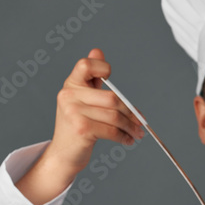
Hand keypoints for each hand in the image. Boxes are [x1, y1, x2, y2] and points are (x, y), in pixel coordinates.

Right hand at [47, 47, 145, 173]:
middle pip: (112, 97)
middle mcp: (69, 95)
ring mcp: (74, 112)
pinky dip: (124, 137)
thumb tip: (97, 51)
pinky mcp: (81, 129)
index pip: (86, 65)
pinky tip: (128, 140)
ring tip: (137, 133)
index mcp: (71, 84)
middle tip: (140, 122)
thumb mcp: (82, 99)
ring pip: (115, 115)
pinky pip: (112, 130)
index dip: (101, 67)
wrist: (63, 153)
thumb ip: (92, 78)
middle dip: (130, 112)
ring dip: (131, 127)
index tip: (110, 76)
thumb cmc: (77, 125)